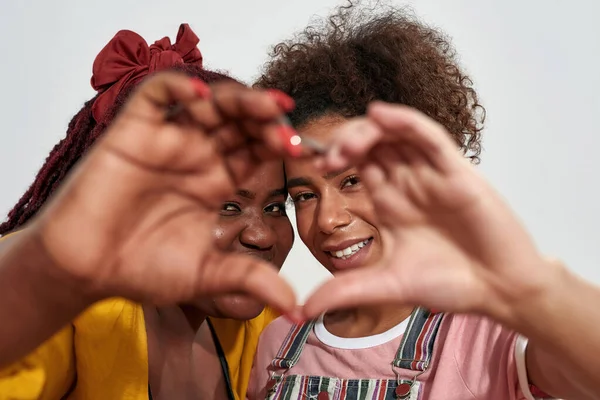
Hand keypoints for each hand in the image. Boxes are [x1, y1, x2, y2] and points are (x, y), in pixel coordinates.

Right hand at [28, 72, 296, 312]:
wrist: (87, 270)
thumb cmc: (143, 269)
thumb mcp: (208, 274)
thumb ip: (251, 281)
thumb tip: (296, 308)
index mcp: (219, 182)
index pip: (258, 151)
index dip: (282, 147)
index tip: (307, 154)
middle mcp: (198, 156)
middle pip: (241, 122)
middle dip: (267, 120)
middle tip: (288, 128)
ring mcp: (169, 140)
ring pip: (210, 103)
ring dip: (240, 99)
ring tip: (265, 107)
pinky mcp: (134, 130)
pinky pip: (158, 95)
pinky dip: (179, 87)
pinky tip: (202, 97)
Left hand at [303, 102, 551, 320]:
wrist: (500, 291)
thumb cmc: (452, 283)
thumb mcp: (389, 284)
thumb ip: (347, 290)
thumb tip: (304, 310)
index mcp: (390, 200)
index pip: (358, 164)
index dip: (334, 157)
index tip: (316, 166)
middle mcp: (408, 181)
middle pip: (372, 143)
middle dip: (346, 141)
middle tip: (330, 157)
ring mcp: (432, 174)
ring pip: (396, 134)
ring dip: (369, 131)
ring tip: (349, 145)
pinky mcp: (457, 171)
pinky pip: (429, 137)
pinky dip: (405, 122)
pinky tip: (381, 114)